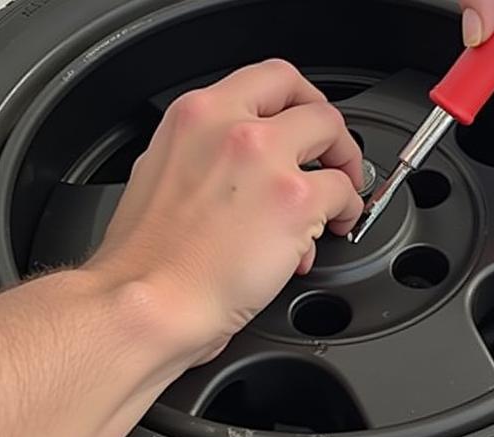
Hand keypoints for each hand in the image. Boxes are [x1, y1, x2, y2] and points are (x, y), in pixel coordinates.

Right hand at [86, 59, 363, 379]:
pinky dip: (347, 211)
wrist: (150, 301)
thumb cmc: (146, 261)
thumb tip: (233, 173)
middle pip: (310, 104)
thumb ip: (202, 158)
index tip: (305, 123)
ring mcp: (267, 160)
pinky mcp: (295, 201)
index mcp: (196, 116)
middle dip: (330, 135)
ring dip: (344, 170)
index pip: (267, 80)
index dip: (299, 102)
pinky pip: (344, 193)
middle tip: (333, 162)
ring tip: (335, 203)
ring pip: (333, 138)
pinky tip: (331, 229)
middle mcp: (232, 127)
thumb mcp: (160, 177)